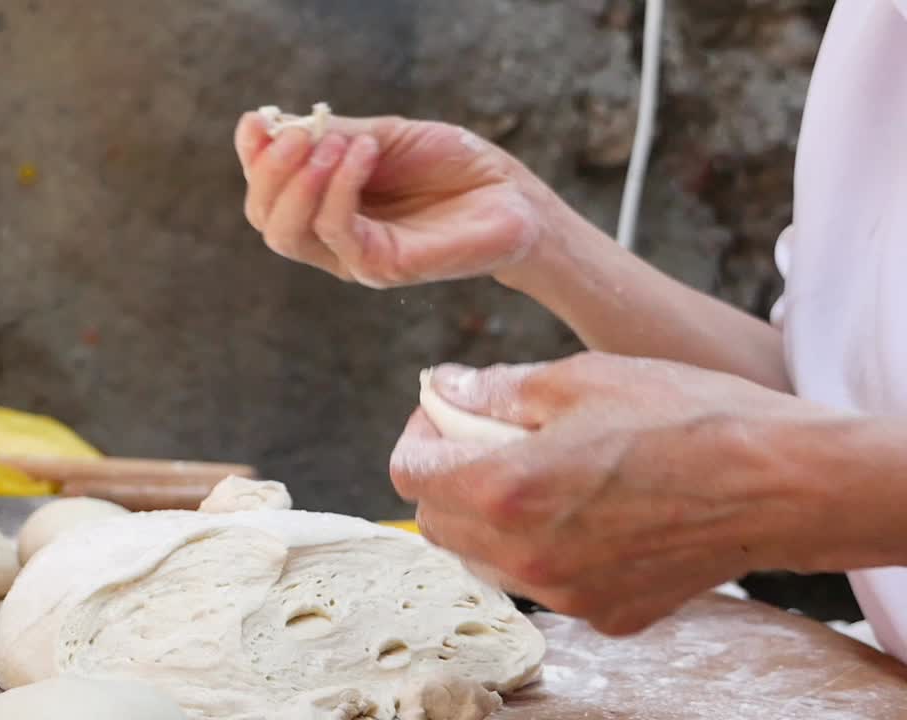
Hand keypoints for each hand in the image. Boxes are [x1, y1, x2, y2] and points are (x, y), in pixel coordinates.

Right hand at [233, 112, 565, 287]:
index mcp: (325, 206)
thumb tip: (275, 125)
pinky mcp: (382, 267)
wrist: (512, 196)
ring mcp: (354, 257)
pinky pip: (339, 231)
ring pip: (289, 234)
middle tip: (292, 135)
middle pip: (266, 218)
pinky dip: (340, 188)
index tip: (255, 122)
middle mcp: (331, 238)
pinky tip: (363, 152)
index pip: (267, 192)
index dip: (253, 159)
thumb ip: (333, 137)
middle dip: (268, 173)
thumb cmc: (451, 167)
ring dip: (299, 182)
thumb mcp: (383, 138)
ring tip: (330, 144)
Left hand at [389, 352, 838, 634]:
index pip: (409, 474)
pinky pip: (546, 583)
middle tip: (484, 439)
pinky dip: (544, 550)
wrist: (782, 484)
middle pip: (437, 524)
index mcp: (508, 490)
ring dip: (489, 518)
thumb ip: (495, 391)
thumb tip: (446, 389)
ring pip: (486, 560)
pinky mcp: (606, 614)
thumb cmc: (688, 420)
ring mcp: (566, 594)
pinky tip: (587, 513)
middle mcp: (527, 557)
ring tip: (538, 474)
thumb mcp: (579, 380)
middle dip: (446, 478)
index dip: (418, 435)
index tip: (442, 414)